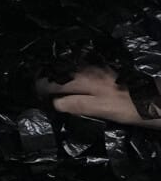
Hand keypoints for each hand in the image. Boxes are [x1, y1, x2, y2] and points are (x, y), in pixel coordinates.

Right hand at [43, 67, 160, 122]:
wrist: (156, 99)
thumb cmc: (130, 108)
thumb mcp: (103, 110)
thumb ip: (78, 105)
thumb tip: (55, 103)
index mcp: (84, 80)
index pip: (54, 82)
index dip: (41, 89)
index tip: (32, 96)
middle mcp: (88, 72)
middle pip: (60, 74)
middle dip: (45, 80)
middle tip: (35, 91)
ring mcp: (97, 71)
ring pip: (69, 72)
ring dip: (57, 77)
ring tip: (47, 86)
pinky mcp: (105, 73)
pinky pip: (79, 73)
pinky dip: (70, 77)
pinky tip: (70, 84)